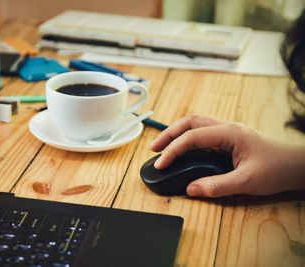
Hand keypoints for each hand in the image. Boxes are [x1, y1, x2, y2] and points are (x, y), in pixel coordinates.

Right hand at [150, 115, 304, 197]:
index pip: (192, 137)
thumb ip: (217, 186)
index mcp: (229, 133)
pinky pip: (202, 133)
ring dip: (177, 133)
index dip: (173, 150)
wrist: (297, 165)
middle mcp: (226, 128)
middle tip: (154, 148)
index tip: (161, 164)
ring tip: (163, 147)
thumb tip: (191, 189)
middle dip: (169, 133)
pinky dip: (188, 139)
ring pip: (195, 124)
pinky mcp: (229, 139)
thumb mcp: (247, 181)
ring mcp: (228, 132)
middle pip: (190, 122)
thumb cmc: (277, 169)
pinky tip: (183, 149)